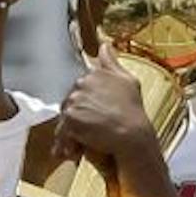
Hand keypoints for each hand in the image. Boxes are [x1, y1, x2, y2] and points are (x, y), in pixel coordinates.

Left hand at [52, 48, 157, 162]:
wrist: (132, 135)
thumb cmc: (133, 110)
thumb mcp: (128, 81)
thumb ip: (112, 62)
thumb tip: (105, 44)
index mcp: (93, 73)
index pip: (79, 89)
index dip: (87, 105)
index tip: (96, 116)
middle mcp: (82, 83)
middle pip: (70, 103)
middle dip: (78, 118)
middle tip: (90, 132)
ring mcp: (75, 100)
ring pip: (65, 118)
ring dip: (70, 132)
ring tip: (82, 144)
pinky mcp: (70, 117)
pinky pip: (62, 132)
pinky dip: (66, 144)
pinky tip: (74, 151)